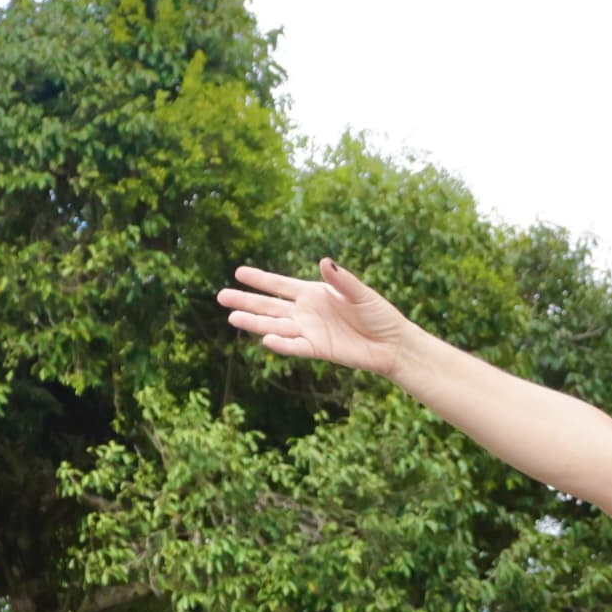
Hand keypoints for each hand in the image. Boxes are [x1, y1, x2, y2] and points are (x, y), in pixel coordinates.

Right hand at [218, 258, 416, 376]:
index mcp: (314, 293)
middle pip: (270, 306)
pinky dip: (281, 344)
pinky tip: (265, 338)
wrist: (391, 343)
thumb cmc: (379, 314)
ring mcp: (309, 331)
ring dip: (255, 322)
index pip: (280, 285)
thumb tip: (324, 261)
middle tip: (220, 296)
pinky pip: (295, 346)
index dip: (260, 279)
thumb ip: (341, 280)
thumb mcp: (361, 293)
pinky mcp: (317, 349)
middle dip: (246, 300)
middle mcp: (306, 312)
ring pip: (275, 326)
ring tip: (232, 317)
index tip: (238, 272)